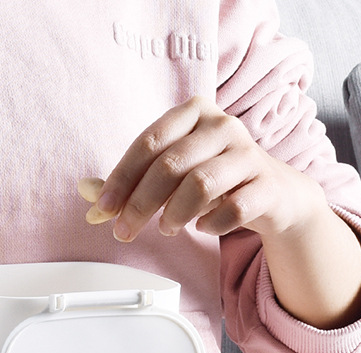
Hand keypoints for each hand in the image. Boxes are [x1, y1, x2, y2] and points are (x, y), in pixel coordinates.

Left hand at [79, 95, 360, 328]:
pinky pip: (233, 209)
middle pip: (170, 165)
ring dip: (174, 214)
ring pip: (200, 184)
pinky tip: (202, 228)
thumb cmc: (215, 179)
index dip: (121, 179)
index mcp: (194, 113)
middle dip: (140, 205)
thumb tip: (86, 192)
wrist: (274, 194)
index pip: (148, 143)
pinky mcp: (267, 185)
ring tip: (166, 228)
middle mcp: (223, 126)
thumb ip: (129, 182)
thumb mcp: (171, 175)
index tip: (102, 210)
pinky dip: (211, 224)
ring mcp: (248, 153)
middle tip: (124, 231)